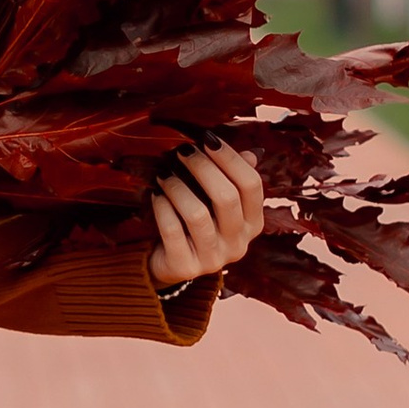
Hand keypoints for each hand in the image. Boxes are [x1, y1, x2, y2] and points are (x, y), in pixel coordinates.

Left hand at [149, 141, 267, 285]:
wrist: (172, 264)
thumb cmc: (196, 224)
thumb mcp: (217, 203)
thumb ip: (232, 178)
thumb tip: (250, 154)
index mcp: (253, 224)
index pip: (251, 185)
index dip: (231, 159)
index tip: (208, 140)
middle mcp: (238, 244)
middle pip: (227, 198)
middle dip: (202, 168)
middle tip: (182, 152)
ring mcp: (213, 259)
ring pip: (197, 214)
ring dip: (178, 187)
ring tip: (164, 174)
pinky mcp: (185, 267)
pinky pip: (172, 230)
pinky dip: (162, 207)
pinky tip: (156, 194)